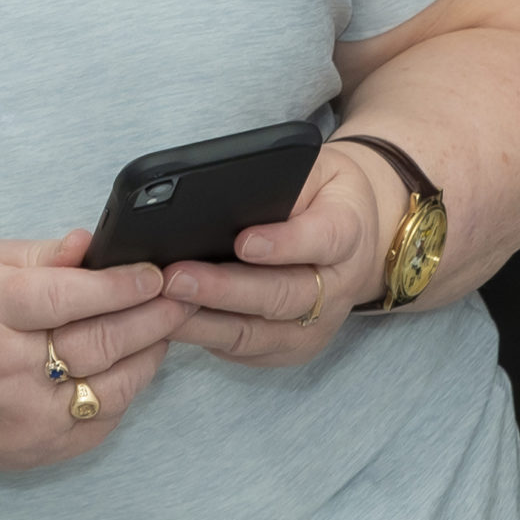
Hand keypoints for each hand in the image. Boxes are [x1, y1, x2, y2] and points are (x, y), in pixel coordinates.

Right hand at [0, 231, 189, 469]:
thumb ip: (40, 254)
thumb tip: (96, 245)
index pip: (67, 297)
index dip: (120, 285)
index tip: (156, 272)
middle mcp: (3, 370)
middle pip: (98, 343)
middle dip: (152, 315)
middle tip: (186, 293)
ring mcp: (21, 418)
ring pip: (110, 387)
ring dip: (150, 353)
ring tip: (170, 324)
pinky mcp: (35, 450)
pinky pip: (100, 421)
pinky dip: (127, 389)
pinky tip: (137, 361)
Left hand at [158, 147, 390, 367]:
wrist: (357, 239)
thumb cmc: (323, 197)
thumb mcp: (316, 170)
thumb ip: (281, 179)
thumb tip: (221, 190)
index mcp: (348, 232)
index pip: (323, 240)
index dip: (284, 244)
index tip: (243, 241)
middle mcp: (337, 287)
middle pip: (282, 296)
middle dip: (224, 289)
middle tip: (175, 277)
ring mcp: (315, 325)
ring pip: (258, 333)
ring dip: (205, 322)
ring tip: (162, 304)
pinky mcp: (291, 348)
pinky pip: (244, 350)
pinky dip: (205, 337)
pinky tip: (171, 320)